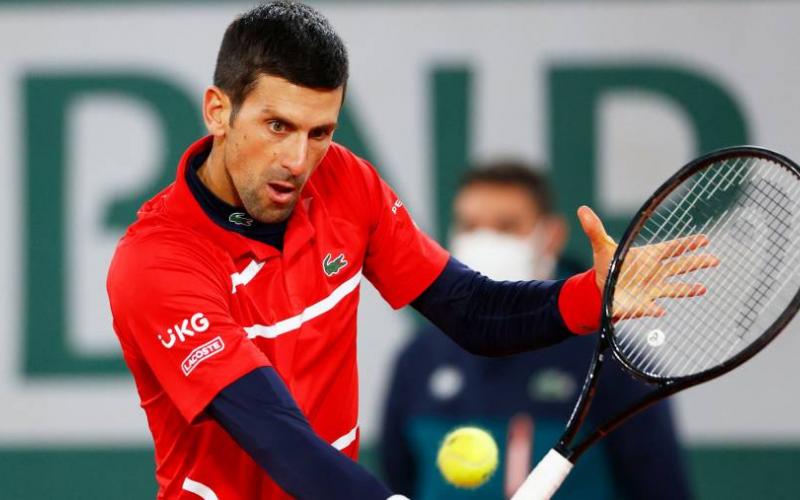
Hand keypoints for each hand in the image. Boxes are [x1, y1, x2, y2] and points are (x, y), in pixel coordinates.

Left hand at [577, 205, 718, 319]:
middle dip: (697, 262)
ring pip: (674, 288)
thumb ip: (594, 229)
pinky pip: (650, 307)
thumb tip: (582, 209)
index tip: (704, 239)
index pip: (672, 248)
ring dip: (686, 289)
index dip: (687, 243)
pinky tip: (660, 311)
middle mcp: (656, 272)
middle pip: (680, 266)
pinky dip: (654, 309)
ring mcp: (652, 289)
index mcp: (650, 256)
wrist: (602, 289)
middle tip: (714, 259)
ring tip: (701, 288)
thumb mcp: (601, 246)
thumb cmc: (608, 266)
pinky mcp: (643, 304)